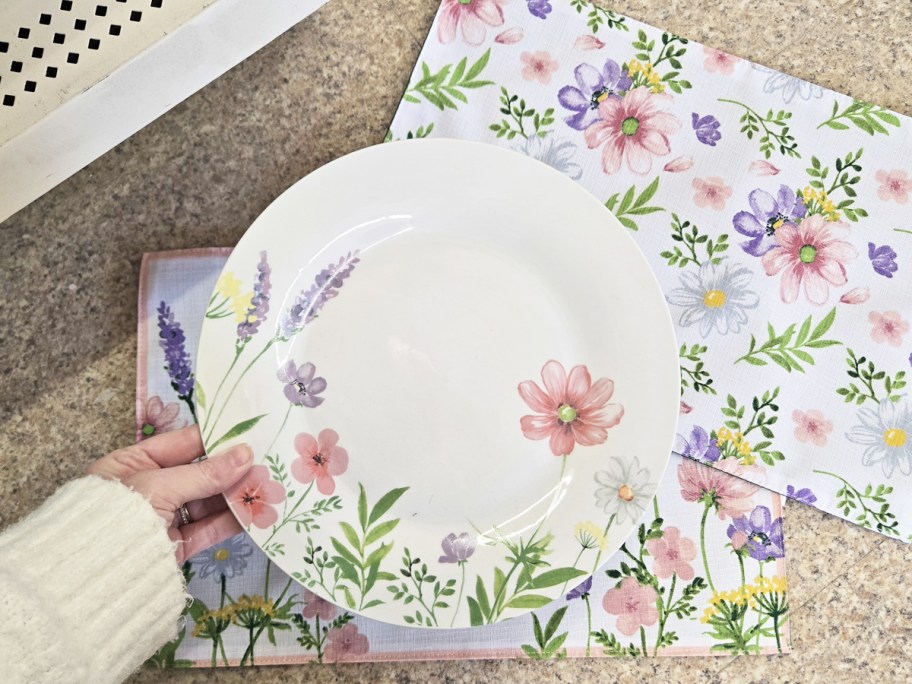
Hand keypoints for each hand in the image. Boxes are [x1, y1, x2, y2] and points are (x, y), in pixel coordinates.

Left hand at [87, 425, 252, 563]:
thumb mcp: (160, 485)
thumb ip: (205, 473)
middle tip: (266, 458)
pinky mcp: (175, 546)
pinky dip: (231, 520)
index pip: (180, 445)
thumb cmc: (117, 516)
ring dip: (236, 494)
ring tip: (268, 484)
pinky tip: (255, 511)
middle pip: (197, 473)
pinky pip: (207, 528)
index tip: (247, 432)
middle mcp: (147, 489)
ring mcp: (162, 519)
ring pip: (206, 501)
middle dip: (231, 468)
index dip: (213, 438)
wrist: (94, 578)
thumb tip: (245, 454)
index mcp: (131, 465)